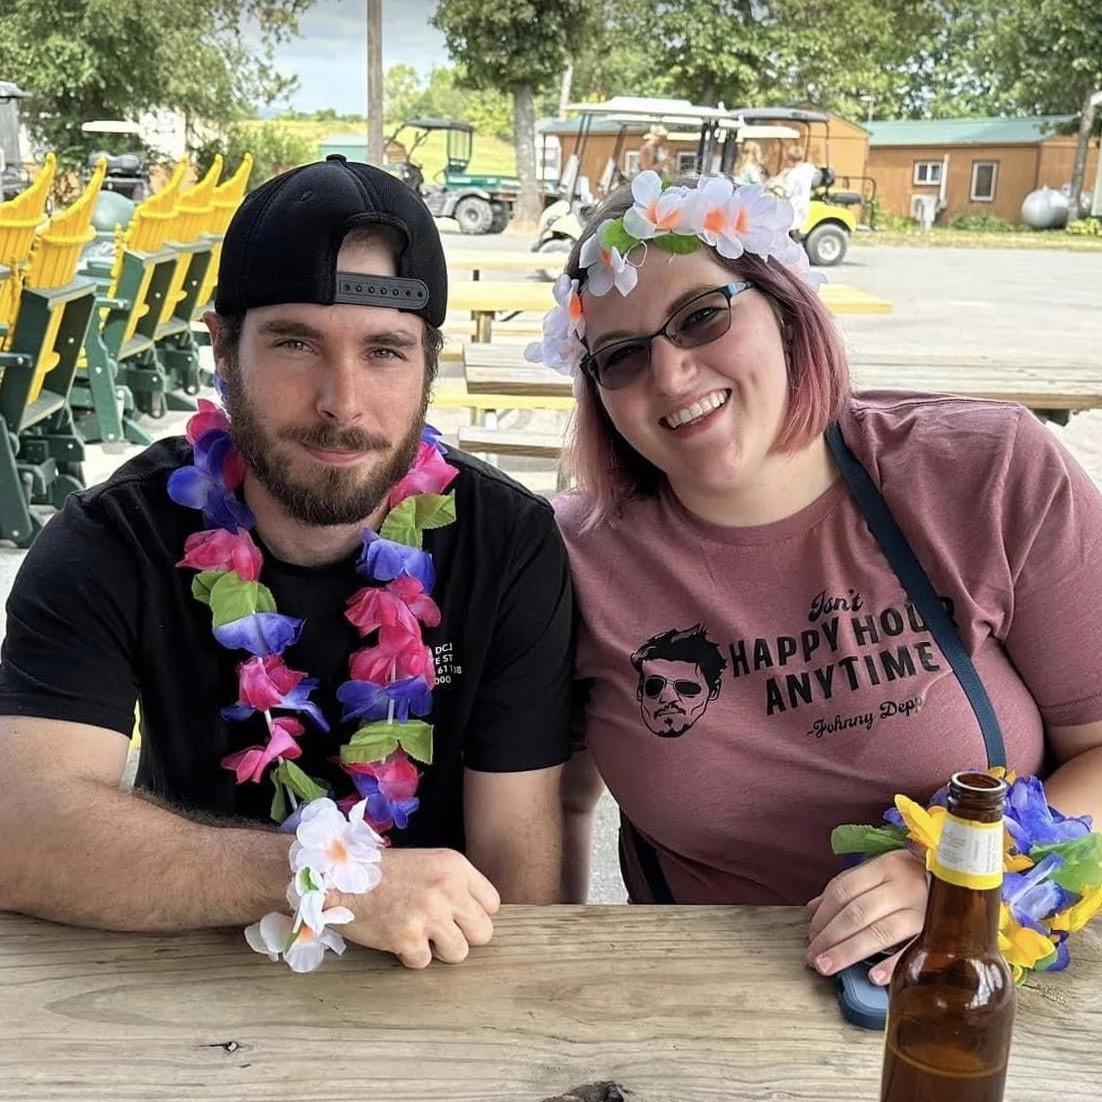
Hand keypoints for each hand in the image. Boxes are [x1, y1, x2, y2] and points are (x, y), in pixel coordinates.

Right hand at [335, 848, 500, 968]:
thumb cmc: (384, 873)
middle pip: (484, 933)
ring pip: (459, 953)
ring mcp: (428, 913)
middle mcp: (447, 888)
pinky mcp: (407, 937)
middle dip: (463, 937)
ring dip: (437, 950)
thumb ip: (455, 885)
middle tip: (439, 931)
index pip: (492, 904)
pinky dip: (410, 956)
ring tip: (416, 933)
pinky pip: (424, 962)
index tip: (457, 917)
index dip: (474, 915)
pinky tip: (395, 936)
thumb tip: (478, 916)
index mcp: (455, 866)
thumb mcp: (428, 863)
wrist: (338, 877)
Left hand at [805, 849, 927, 983]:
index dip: (824, 914)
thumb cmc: (915, 878)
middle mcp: (903, 886)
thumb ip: (849, 888)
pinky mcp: (939, 932)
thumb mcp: (882, 872)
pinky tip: (874, 977)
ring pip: (879, 932)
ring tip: (827, 967)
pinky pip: (912, 950)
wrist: (967, 882)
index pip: (844, 889)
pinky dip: (892, 964)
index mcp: (886, 867)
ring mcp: (923, 909)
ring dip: (848, 952)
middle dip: (830, 937)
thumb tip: (813, 908)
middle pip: (857, 912)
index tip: (811, 935)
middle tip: (813, 958)